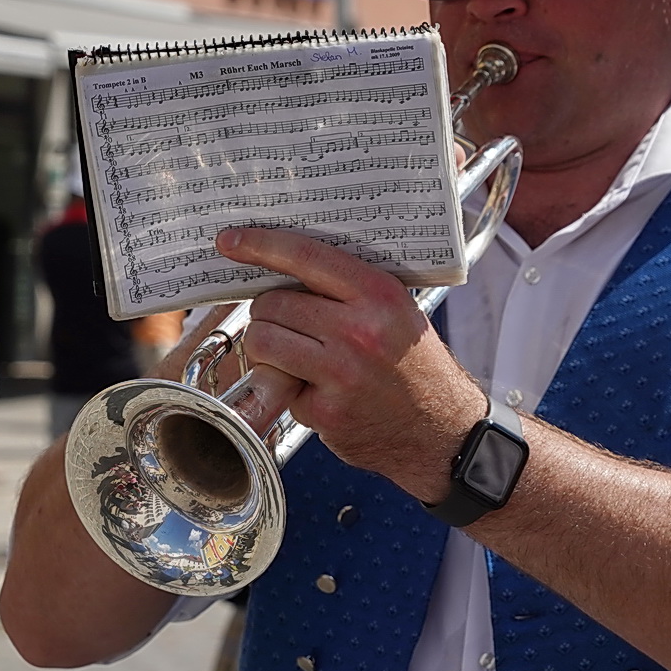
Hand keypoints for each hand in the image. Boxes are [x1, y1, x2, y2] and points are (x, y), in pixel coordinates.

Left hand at [215, 227, 485, 501]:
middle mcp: (360, 330)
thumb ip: (349, 289)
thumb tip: (284, 268)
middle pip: (273, 303)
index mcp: (379, 296)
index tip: (230, 241)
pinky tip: (317, 389)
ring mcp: (340, 372)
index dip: (260, 245)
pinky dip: (286, 385)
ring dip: (267, 348)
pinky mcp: (325, 410)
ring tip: (295, 355)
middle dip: (271, 313)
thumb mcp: (396, 311)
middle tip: (291, 325)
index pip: (306, 256)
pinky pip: (276, 383)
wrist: (440, 430)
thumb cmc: (415, 366)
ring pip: (263, 340)